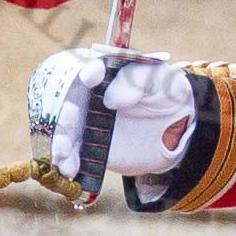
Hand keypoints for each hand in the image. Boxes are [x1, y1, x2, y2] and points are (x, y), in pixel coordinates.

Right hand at [49, 56, 194, 180]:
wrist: (176, 129)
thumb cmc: (167, 95)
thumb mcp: (161, 81)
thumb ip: (139, 81)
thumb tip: (110, 98)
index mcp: (107, 72)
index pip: (91, 66)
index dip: (88, 70)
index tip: (90, 77)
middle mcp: (90, 95)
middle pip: (67, 99)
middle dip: (64, 109)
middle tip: (70, 118)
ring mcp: (87, 121)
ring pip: (64, 128)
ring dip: (59, 139)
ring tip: (64, 153)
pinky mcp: (89, 145)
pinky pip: (71, 153)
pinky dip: (66, 161)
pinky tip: (69, 168)